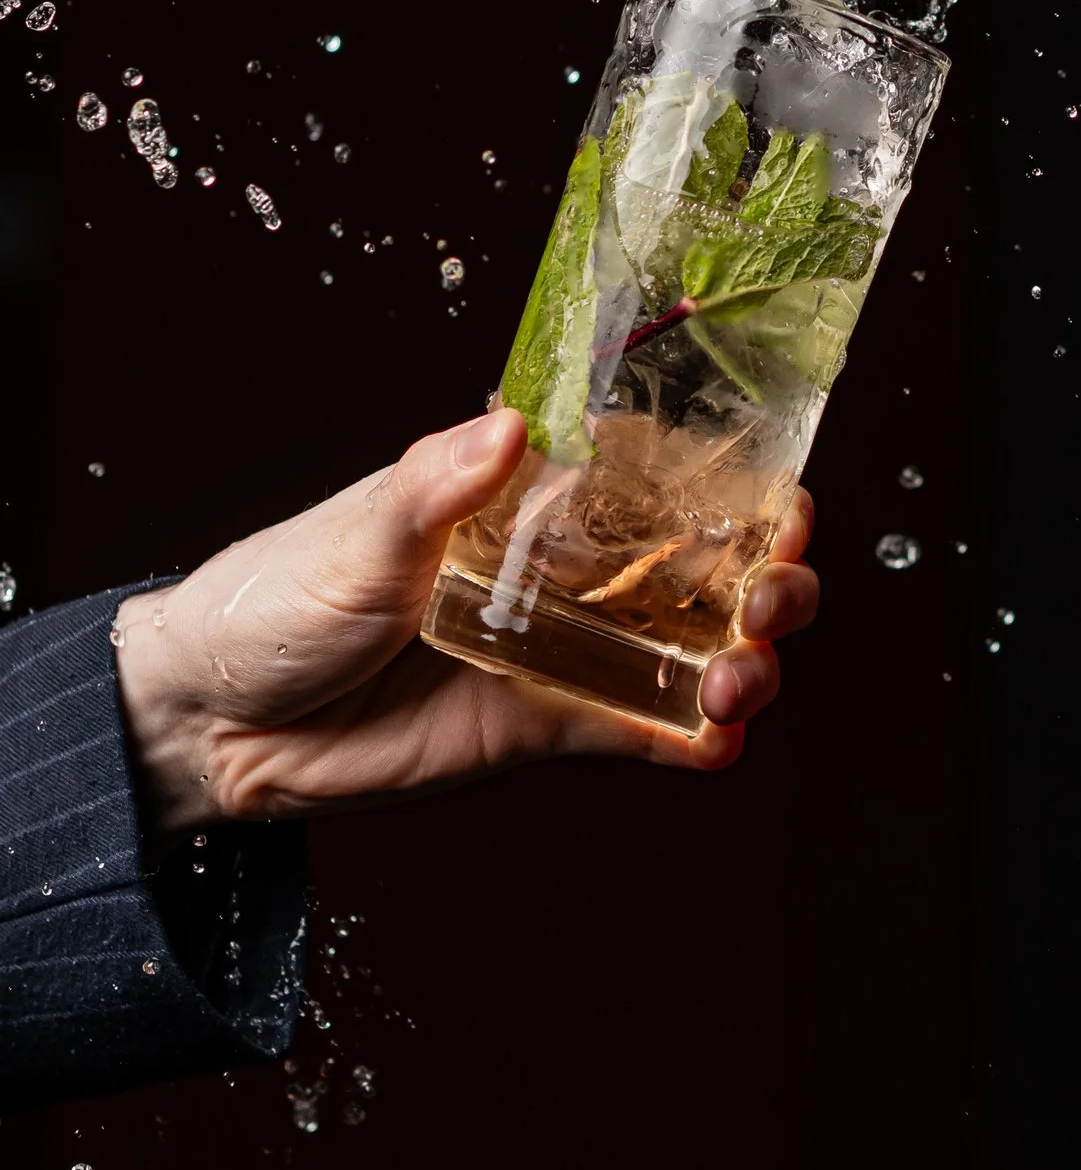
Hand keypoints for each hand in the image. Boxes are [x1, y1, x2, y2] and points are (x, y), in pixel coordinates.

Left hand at [112, 408, 817, 830]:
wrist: (209, 721)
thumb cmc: (270, 598)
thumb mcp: (352, 534)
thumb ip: (435, 488)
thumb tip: (506, 426)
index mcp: (526, 499)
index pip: (655, 478)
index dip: (736, 487)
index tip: (783, 501)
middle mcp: (562, 570)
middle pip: (699, 568)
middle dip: (765, 581)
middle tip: (777, 597)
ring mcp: (559, 651)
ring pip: (684, 651)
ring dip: (739, 662)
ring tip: (744, 680)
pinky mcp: (540, 725)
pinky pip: (633, 730)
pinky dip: (687, 738)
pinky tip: (717, 743)